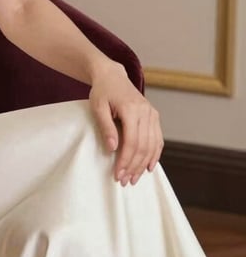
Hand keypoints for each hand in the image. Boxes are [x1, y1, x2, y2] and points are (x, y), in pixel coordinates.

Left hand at [88, 60, 162, 186]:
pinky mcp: (154, 115)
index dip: (126, 160)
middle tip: (125, 181)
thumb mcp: (98, 106)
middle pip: (143, 146)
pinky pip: (158, 139)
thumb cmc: (102, 91)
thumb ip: (106, 126)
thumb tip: (113, 148)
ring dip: (144, 163)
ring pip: (152, 145)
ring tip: (134, 177)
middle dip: (134, 166)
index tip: (118, 174)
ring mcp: (152, 113)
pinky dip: (155, 154)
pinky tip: (149, 166)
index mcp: (131, 108)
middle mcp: (146, 111)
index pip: (132, 141)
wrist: (111, 75)